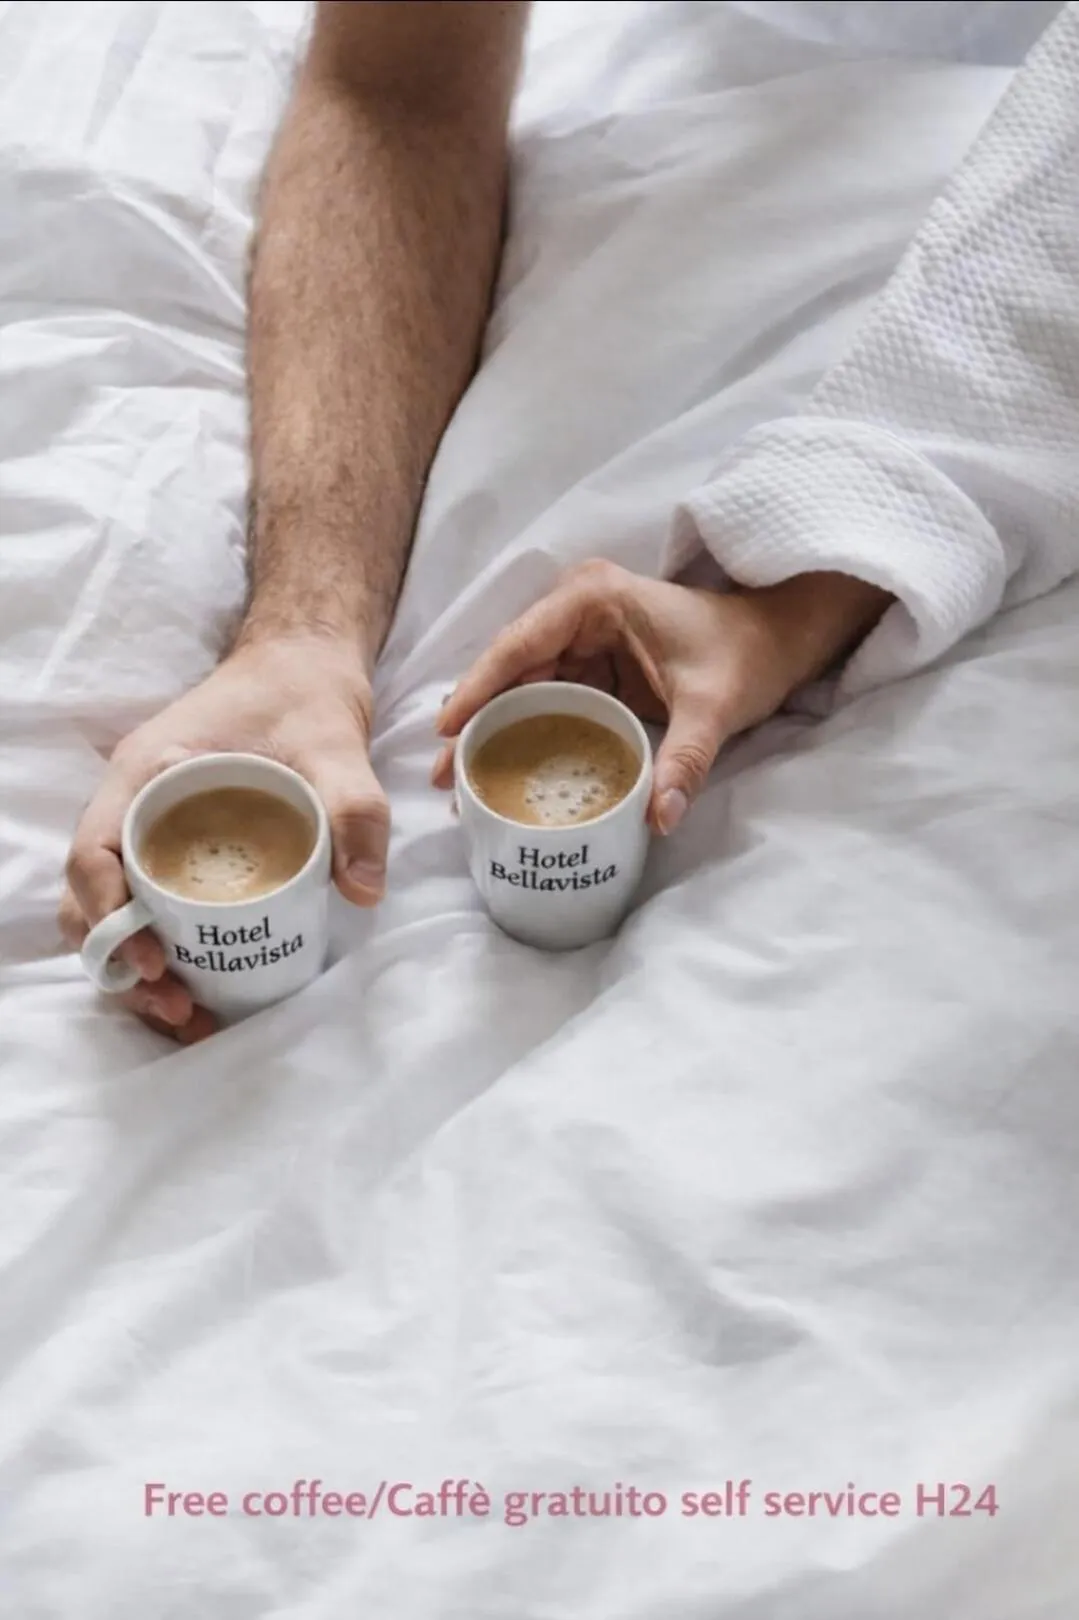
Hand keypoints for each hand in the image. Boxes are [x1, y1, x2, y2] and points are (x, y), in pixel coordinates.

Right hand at [59, 634, 388, 1042]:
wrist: (305, 664)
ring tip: (190, 1015)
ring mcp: (150, 827)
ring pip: (113, 910)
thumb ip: (354, 809)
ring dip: (136, 968)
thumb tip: (363, 890)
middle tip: (177, 1009)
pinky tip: (203, 988)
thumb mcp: (335, 744)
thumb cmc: (303, 694)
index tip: (151, 959)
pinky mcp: (178, 846)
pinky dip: (162, 951)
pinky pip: (148, 904)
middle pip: (89, 898)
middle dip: (119, 962)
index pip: (93, 853)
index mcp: (147, 773)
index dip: (108, 913)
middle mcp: (134, 804)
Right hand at [433, 560, 888, 831]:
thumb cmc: (746, 654)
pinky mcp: (594, 664)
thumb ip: (685, 760)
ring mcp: (583, 636)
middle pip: (511, 669)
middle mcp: (577, 610)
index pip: (519, 646)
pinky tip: (503, 769)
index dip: (478, 689)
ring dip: (495, 730)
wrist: (778, 640)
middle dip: (477, 721)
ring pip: (524, 686)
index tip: (445, 730)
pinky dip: (526, 731)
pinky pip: (549, 697)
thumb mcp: (714, 707)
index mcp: (593, 599)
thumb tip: (659, 819)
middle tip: (444, 777)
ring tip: (461, 783)